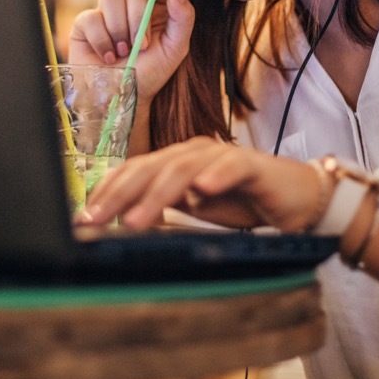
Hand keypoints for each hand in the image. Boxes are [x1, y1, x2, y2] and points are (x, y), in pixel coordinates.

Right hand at [67, 0, 194, 103]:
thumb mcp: (175, 47)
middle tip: (142, 46)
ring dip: (120, 29)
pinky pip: (91, 18)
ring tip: (123, 53)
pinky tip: (107, 57)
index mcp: (156, 6)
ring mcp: (106, 12)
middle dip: (140, 17)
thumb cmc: (152, 72)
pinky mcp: (85, 23)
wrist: (123, 97)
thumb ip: (182, 16)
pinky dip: (102, 40)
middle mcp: (131, 5)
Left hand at [75, 137, 323, 232]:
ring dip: (157, 195)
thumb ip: (162, 213)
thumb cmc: (241, 203)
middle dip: (120, 194)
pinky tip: (202, 190)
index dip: (107, 192)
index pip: (134, 171)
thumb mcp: (193, 213)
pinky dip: (216, 176)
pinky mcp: (251, 164)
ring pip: (182, 168)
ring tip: (136, 220)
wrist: (294, 199)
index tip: (84, 218)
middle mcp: (193, 152)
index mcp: (175, 161)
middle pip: (150, 167)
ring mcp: (220, 155)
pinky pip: (231, 165)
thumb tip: (120, 227)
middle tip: (96, 220)